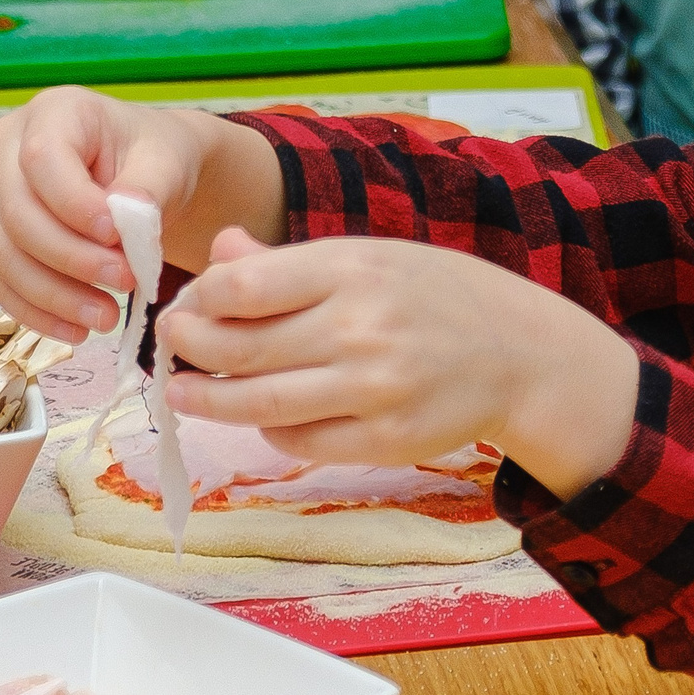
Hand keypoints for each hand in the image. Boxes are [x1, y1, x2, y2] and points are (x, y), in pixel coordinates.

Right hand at [0, 86, 281, 342]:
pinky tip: (75, 331)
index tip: (119, 238)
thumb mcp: (167, 163)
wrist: (144, 178)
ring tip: (107, 319)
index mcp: (53, 112)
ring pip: (4, 255)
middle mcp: (4, 146)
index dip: (75, 205)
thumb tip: (125, 216)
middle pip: (17, 214)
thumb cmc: (155, 160)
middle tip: (126, 284)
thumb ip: (148, 187)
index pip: (42, 159)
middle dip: (72, 260)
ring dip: (54, 297)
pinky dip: (36, 312)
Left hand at [160, 228, 641, 497]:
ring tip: (183, 394)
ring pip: (259, 404)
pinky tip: (265, 416)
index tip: (185, 306)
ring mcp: (374, 389)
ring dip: (209, 401)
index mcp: (352, 268)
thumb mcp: (368, 259)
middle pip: (240, 349)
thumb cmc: (434, 297)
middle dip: (191, 350)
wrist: (520, 353)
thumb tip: (218, 252)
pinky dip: (270, 431)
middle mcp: (361, 328)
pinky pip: (299, 442)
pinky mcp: (385, 440)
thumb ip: (289, 262)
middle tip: (174, 349)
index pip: (242, 286)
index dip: (198, 299)